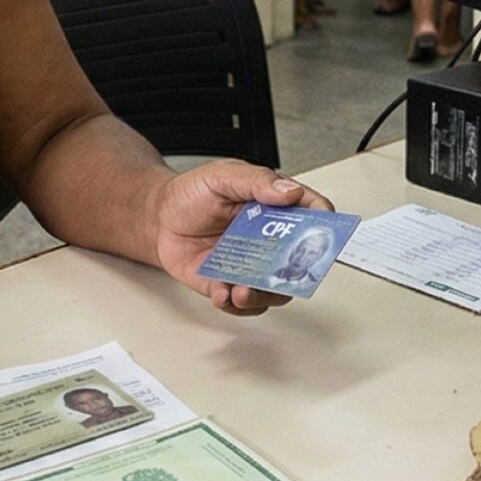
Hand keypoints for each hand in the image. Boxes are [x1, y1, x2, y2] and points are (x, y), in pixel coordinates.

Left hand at [152, 161, 332, 314]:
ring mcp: (250, 264)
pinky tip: (222, 292)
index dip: (323, 223)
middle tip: (280, 274)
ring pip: (273, 289)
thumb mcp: (222, 176)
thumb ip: (256, 181)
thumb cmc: (190, 195)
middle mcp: (267, 239)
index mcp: (273, 207)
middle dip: (293, 273)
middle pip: (299, 260)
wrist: (157, 219)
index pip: (311, 214)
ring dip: (261, 295)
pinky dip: (233, 303)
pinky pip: (241, 303)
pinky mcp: (228, 283)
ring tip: (242, 291)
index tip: (321, 233)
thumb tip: (290, 191)